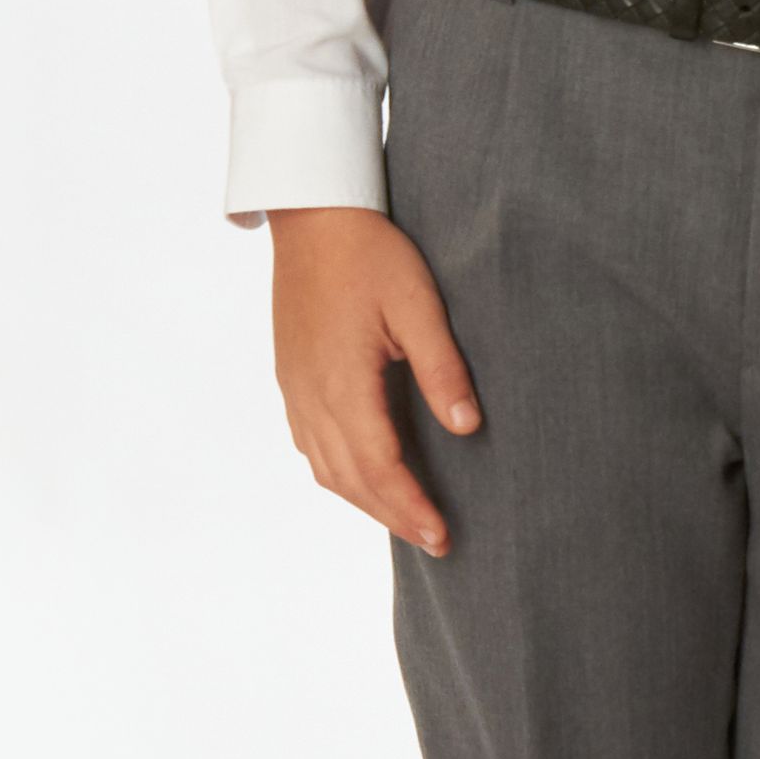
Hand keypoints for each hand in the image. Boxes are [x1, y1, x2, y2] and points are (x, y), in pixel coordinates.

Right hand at [266, 205, 480, 556]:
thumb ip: (441, 366)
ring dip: (366, 501)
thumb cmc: (369, 253)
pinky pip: (311, 446)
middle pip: (350, 479)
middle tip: (436, 542)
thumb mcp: (417, 303)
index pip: (378, 466)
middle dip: (393, 516)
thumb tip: (468, 427)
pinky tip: (365, 478)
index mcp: (343, 381)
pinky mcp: (291, 378)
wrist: (311, 216)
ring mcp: (295, 390)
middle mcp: (311, 395)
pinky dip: (340, 475)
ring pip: (326, 469)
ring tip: (406, 520)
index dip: (410, 506)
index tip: (442, 536)